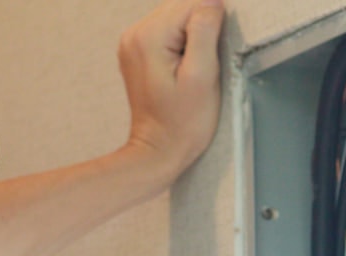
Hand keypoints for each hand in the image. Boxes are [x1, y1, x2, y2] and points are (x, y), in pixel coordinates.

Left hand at [118, 0, 224, 179]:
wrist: (158, 151)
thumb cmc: (183, 122)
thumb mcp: (202, 75)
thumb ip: (205, 30)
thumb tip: (212, 1)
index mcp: (148, 36)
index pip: (193, 4)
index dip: (211, 27)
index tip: (207, 58)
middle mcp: (134, 34)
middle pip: (182, 8)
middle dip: (200, 31)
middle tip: (199, 66)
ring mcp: (132, 43)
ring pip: (177, 18)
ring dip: (192, 38)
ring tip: (190, 70)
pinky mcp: (138, 52)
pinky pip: (168, 32)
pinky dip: (182, 44)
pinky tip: (182, 69)